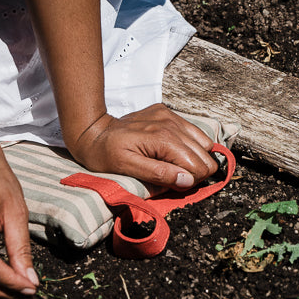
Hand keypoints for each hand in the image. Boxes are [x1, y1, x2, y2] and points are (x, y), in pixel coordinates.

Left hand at [69, 105, 218, 191]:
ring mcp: (170, 116)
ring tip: (175, 166)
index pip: (198, 165)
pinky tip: (172, 152)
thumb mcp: (128, 169)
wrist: (92, 131)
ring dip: (194, 158)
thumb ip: (159, 174)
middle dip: (195, 170)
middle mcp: (171, 123)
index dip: (192, 181)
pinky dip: (189, 145)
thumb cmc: (106, 154)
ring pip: (204, 142)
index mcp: (163, 138)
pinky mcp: (167, 113)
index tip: (175, 185)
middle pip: (206, 154)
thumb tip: (187, 180)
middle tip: (176, 178)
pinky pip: (192, 131)